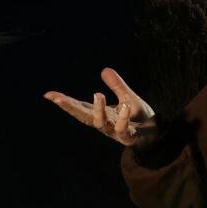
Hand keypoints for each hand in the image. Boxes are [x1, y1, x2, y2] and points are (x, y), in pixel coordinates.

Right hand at [44, 68, 158, 148]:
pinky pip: (123, 130)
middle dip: (70, 108)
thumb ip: (117, 86)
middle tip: (58, 99)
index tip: (49, 95)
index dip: (65, 102)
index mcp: (102, 114)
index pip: (81, 107)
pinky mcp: (129, 137)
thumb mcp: (128, 97)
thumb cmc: (139, 118)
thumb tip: (104, 70)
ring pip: (101, 124)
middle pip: (84, 117)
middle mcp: (105, 124)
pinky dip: (122, 119)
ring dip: (98, 110)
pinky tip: (124, 106)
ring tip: (98, 94)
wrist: (157, 133)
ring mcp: (116, 132)